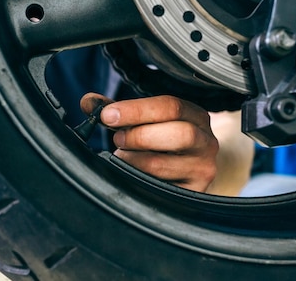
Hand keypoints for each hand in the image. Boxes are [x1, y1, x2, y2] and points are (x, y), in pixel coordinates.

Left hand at [80, 93, 218, 192]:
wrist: (193, 170)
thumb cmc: (164, 141)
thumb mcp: (147, 121)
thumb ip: (119, 111)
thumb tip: (88, 102)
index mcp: (196, 115)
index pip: (170, 107)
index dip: (136, 110)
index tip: (107, 115)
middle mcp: (206, 141)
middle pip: (179, 134)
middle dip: (138, 136)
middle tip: (117, 139)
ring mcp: (202, 169)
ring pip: (162, 165)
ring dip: (132, 160)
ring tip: (123, 156)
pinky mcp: (192, 193)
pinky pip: (158, 188)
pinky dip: (137, 180)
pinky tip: (131, 174)